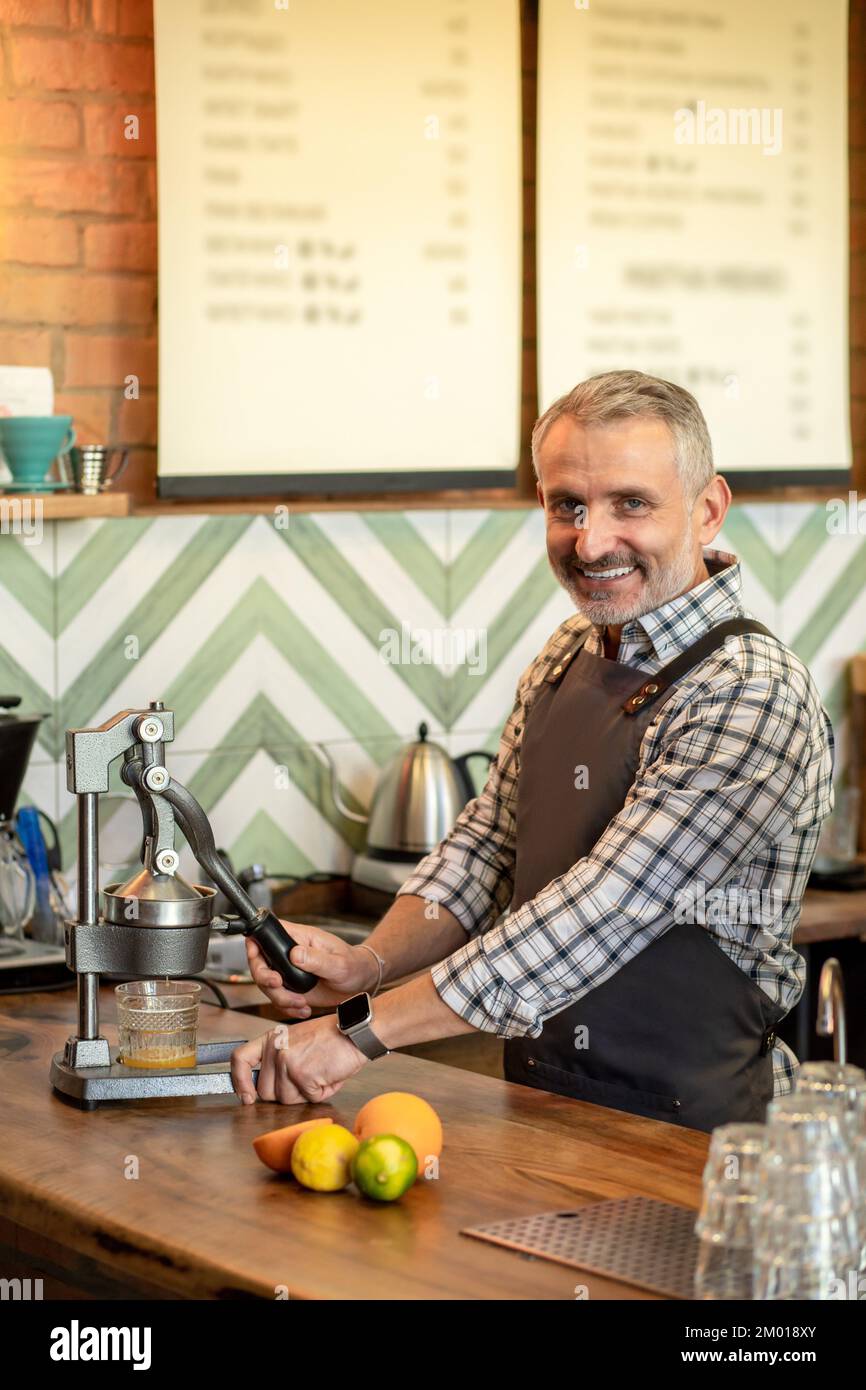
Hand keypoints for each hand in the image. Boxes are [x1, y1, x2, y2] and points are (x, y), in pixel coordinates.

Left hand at [230, 1013, 366, 1103]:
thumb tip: (264, 1089)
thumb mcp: (295, 1041)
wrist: (355, 1031)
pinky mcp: (303, 1075)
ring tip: (320, 1072)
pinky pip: (309, 1099)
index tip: (246, 1097)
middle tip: (308, 1075)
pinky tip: (329, 1074)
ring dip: (307, 1093)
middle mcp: (275, 1049)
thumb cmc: (330, 1038)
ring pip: (287, 1099)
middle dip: (288, 1092)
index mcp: (271, 1039)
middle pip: (266, 1092)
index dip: (239, 1082)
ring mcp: (287, 1063)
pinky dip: (323, 1092)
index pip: (240, 1059)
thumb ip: (277, 1060)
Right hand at [245, 919, 376, 1018]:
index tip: (259, 960)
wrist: (360, 982)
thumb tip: (295, 954)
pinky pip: (279, 999)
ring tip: (300, 1003)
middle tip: (278, 985)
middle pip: (260, 962)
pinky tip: (304, 1009)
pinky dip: (288, 1008)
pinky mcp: (293, 988)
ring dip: (280, 998)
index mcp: (299, 938)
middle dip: (265, 978)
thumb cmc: (353, 964)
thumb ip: (317, 959)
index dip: (256, 945)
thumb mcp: (338, 962)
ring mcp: (289, 972)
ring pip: (267, 985)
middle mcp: (289, 954)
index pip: (268, 934)